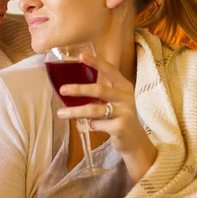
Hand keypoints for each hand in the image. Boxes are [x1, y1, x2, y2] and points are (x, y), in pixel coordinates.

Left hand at [56, 54, 156, 181]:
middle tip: (63, 90)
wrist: (135, 142)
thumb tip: (72, 90)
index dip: (96, 62)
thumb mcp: (115, 102)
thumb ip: (100, 95)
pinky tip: (84, 127)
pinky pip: (96, 125)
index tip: (81, 56)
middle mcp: (126, 97)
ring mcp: (125, 112)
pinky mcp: (120, 127)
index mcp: (124, 87)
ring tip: (61, 113)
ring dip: (75, 111)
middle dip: (79, 89)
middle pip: (99, 90)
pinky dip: (87, 126)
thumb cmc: (120, 118)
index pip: (110, 70)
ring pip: (94, 110)